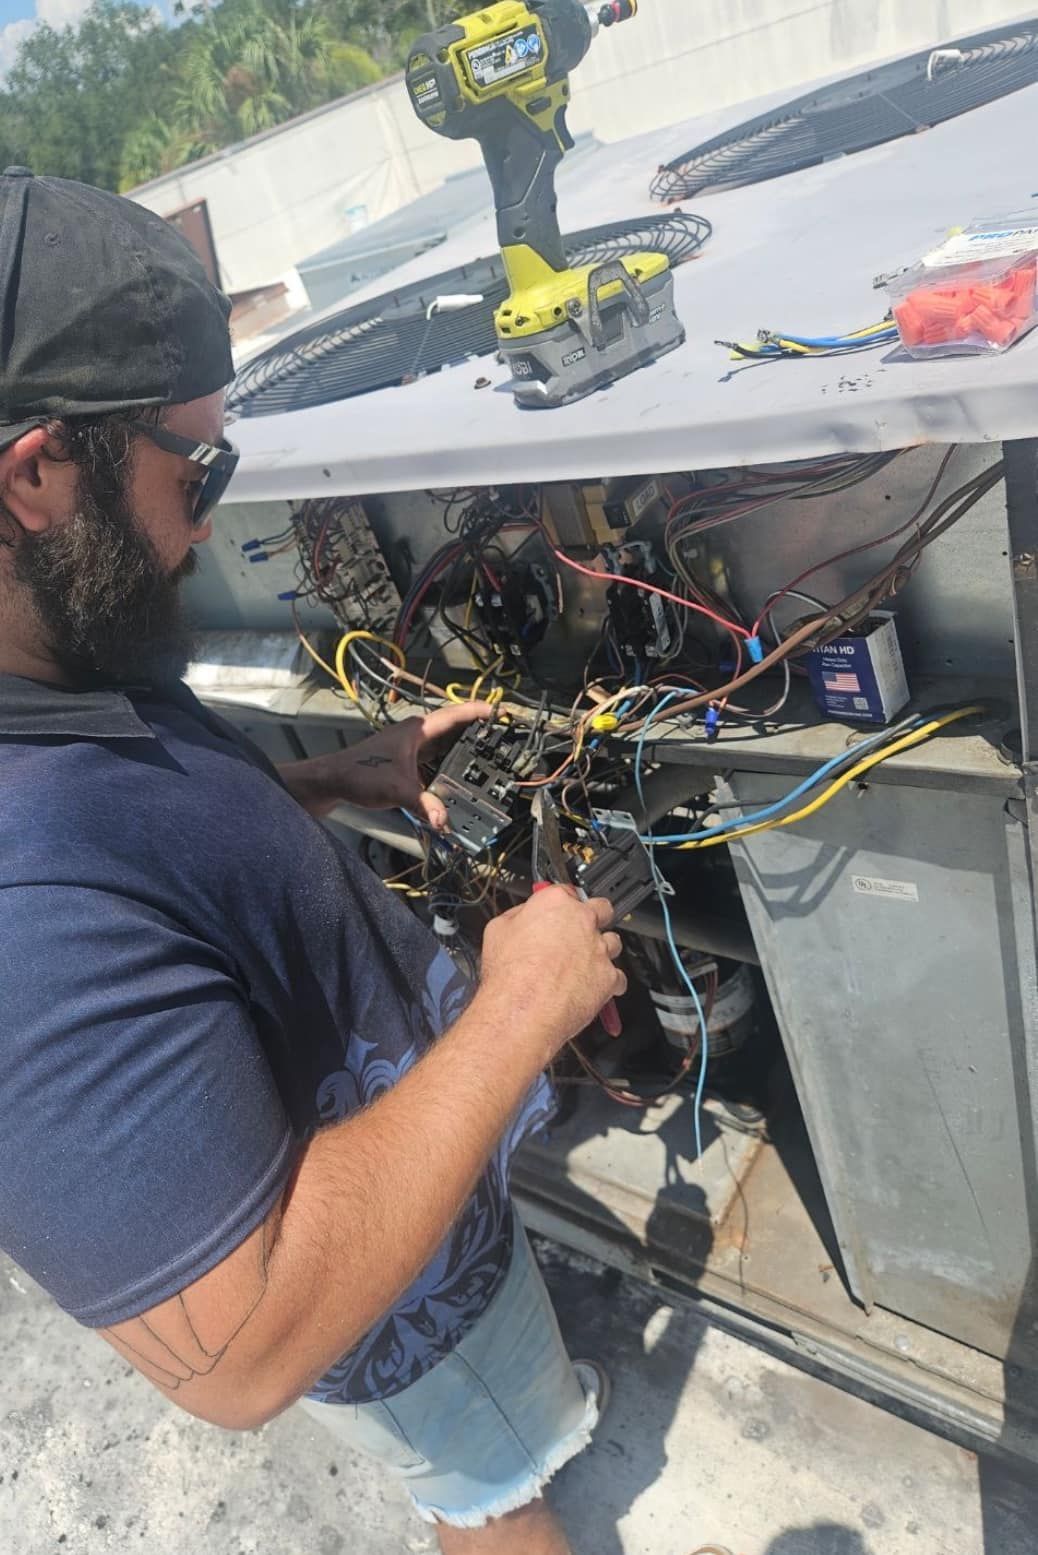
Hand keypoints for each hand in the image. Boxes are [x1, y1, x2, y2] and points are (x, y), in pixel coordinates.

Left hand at [280, 702, 493, 823]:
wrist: (334, 781)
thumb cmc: (360, 774)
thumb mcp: (397, 789)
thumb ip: (424, 805)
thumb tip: (444, 822)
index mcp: (417, 730)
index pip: (454, 715)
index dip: (478, 712)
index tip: (500, 712)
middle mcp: (416, 734)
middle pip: (453, 729)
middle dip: (476, 732)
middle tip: (501, 738)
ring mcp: (410, 747)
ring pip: (444, 745)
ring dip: (463, 750)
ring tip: (487, 756)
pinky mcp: (406, 761)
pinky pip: (435, 759)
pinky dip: (449, 766)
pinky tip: (458, 778)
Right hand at [477, 887, 625, 1066]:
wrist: (521, 1011)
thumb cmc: (508, 976)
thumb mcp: (497, 931)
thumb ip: (518, 917)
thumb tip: (524, 917)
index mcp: (555, 904)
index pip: (568, 891)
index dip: (565, 903)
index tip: (563, 911)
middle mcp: (582, 921)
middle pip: (602, 909)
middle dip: (595, 918)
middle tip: (582, 931)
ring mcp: (598, 949)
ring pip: (613, 942)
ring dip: (602, 951)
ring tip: (586, 964)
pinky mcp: (609, 977)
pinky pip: (618, 977)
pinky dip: (608, 983)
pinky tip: (593, 987)